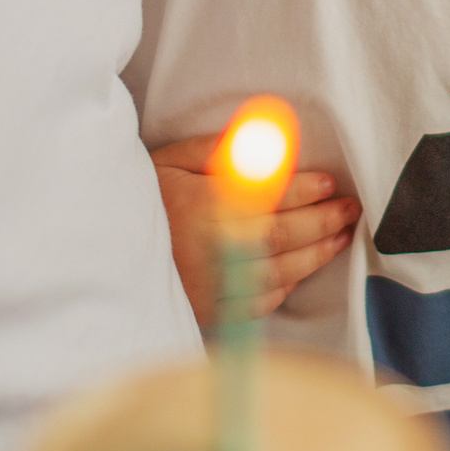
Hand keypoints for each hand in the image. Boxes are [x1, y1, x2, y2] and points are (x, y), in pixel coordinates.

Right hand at [152, 135, 358, 326]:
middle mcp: (217, 248)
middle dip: (324, 221)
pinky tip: (299, 273)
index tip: (329, 183)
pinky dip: (285, 287)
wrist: (99, 254)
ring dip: (316, 255)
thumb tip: (268, 139)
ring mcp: (215, 285)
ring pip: (281, 272)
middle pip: (286, 236)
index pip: (274, 197)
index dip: (308, 190)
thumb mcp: (170, 160)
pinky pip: (260, 303)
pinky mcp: (210, 311)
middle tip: (350, 209)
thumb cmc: (137, 199)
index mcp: (208, 206)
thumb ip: (220, 149)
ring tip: (339, 238)